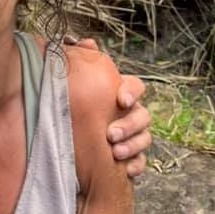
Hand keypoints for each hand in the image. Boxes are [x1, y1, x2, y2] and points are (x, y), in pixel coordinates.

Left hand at [64, 36, 151, 177]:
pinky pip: (141, 161)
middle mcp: (130, 112)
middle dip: (130, 125)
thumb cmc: (77, 103)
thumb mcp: (76, 81)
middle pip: (143, 115)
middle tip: (111, 134)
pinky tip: (127, 170)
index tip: (121, 99)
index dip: (131, 91)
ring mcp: (133, 135)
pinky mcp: (130, 156)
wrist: (69, 138)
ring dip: (133, 146)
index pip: (135, 86)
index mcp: (119, 92)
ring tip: (116, 152)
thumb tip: (87, 43)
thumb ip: (82, 60)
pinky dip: (136, 165)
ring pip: (145, 139)